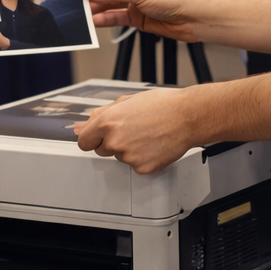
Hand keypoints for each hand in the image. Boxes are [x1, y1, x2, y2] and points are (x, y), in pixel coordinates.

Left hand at [73, 87, 198, 172]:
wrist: (188, 117)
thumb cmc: (162, 105)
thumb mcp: (127, 101)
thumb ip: (101, 114)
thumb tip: (83, 125)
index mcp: (107, 123)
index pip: (84, 142)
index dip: (91, 139)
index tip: (97, 138)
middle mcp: (115, 141)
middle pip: (101, 151)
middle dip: (111, 143)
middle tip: (131, 131)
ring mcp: (128, 157)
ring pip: (120, 158)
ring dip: (128, 150)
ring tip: (146, 135)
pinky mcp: (142, 168)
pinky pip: (135, 166)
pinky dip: (142, 158)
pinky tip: (153, 145)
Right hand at [84, 0, 208, 41]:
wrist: (192, 17)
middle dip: (93, 0)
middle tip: (80, 8)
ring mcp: (134, 2)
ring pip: (109, 6)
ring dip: (98, 11)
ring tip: (85, 17)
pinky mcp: (136, 18)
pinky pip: (116, 18)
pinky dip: (106, 20)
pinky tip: (96, 22)